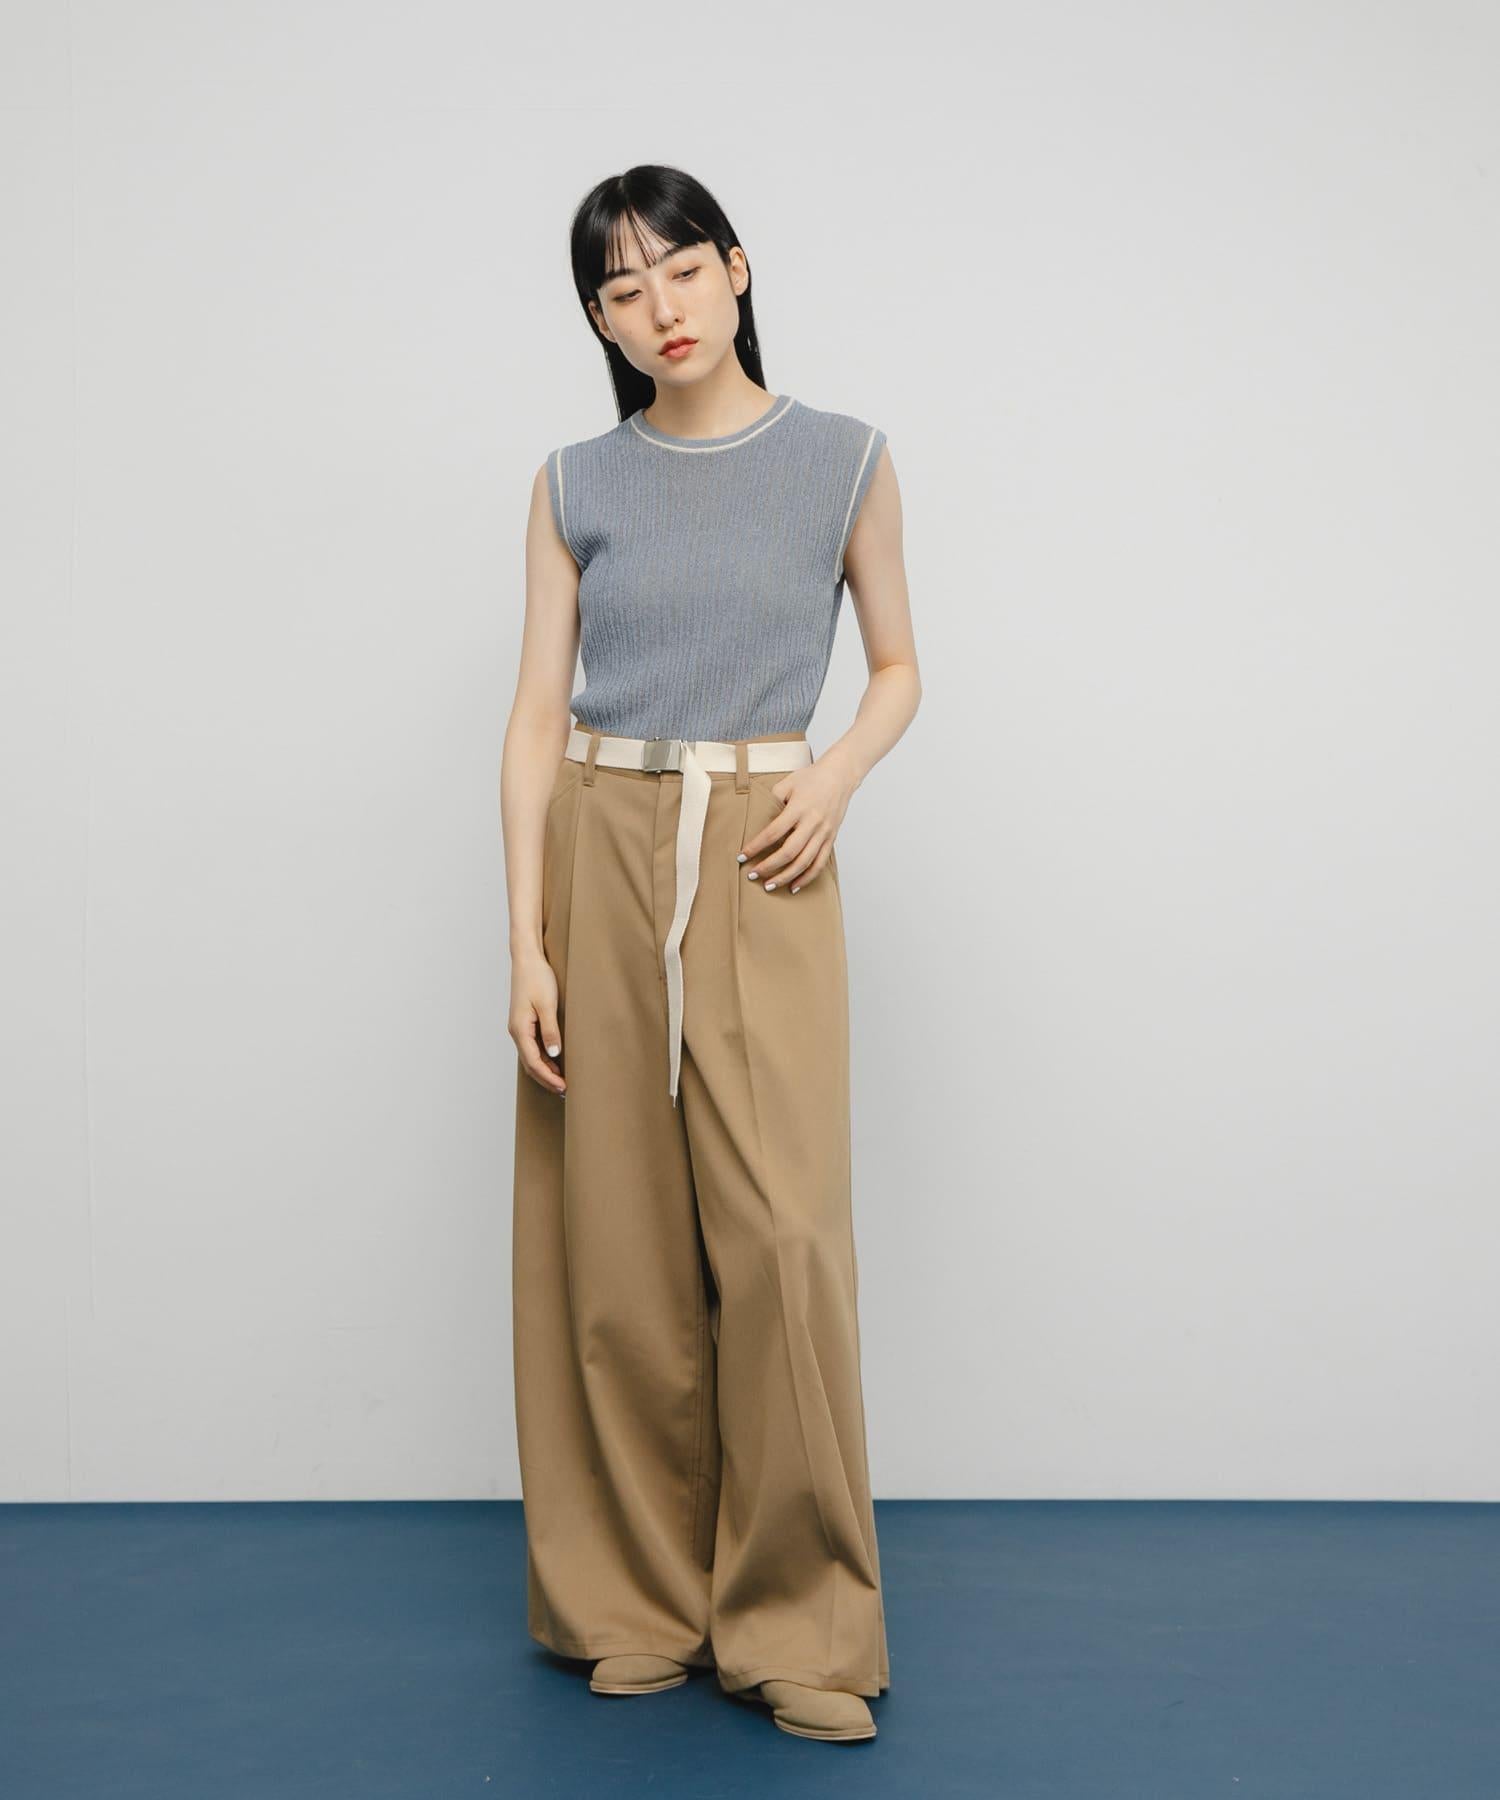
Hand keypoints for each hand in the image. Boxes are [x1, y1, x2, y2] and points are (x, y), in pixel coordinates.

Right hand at [510, 948, 565, 1093]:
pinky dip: (543, 1058)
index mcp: (519, 1029)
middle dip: (546, 1079)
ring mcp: (519, 1027)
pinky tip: (555, 1062)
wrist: (527, 959)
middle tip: (564, 1091)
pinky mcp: (524, 1022)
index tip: (564, 1087)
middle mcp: (516, 1031)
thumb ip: (550, 1030)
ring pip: (531, 1057)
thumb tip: (554, 1054)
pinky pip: (532, 1047)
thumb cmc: (537, 978)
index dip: (549, 1078)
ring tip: (561, 1081)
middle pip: (530, 1064)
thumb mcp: (547, 1005)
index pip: (534, 1062)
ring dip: (545, 1070)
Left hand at [738, 751, 855, 891]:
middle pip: (789, 852)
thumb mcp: (787, 783)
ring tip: (769, 886)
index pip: (773, 833)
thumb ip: (772, 801)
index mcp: (799, 808)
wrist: (840, 776)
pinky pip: (820, 864)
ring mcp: (824, 833)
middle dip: (768, 867)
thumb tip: (756, 821)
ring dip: (785, 877)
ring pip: (804, 862)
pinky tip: (794, 886)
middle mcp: (812, 823)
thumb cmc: (812, 778)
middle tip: (752, 875)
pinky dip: (807, 878)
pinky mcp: (831, 839)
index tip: (742, 856)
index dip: (756, 847)